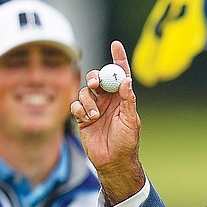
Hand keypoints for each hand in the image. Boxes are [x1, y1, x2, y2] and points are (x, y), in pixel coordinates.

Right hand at [70, 40, 144, 205]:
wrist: (113, 161)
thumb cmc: (127, 142)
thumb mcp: (131, 121)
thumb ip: (128, 100)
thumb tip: (126, 80)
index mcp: (122, 97)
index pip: (120, 73)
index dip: (118, 58)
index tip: (115, 44)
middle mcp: (108, 100)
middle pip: (98, 78)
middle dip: (95, 77)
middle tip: (95, 84)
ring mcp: (95, 108)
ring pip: (85, 91)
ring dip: (87, 101)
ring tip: (94, 116)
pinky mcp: (83, 117)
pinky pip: (76, 105)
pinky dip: (79, 109)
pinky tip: (86, 119)